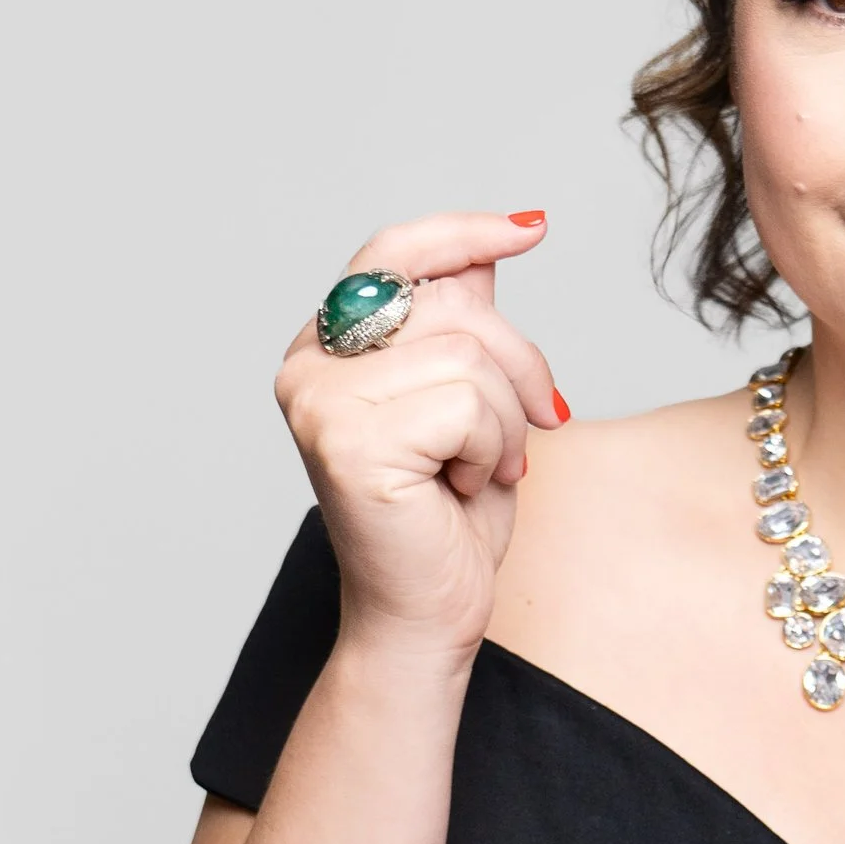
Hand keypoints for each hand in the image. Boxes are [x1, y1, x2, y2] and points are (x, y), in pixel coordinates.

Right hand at [275, 211, 564, 658]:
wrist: (426, 613)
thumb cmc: (446, 516)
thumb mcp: (467, 399)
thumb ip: (463, 323)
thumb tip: (492, 244)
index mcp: (327, 345)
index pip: (394, 252)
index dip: (464, 233)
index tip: (532, 229)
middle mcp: (309, 365)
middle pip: (453, 305)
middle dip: (520, 365)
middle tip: (535, 425)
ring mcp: (321, 401)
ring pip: (469, 358)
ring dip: (507, 422)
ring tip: (485, 469)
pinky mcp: (349, 441)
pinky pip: (465, 405)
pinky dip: (491, 449)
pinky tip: (463, 487)